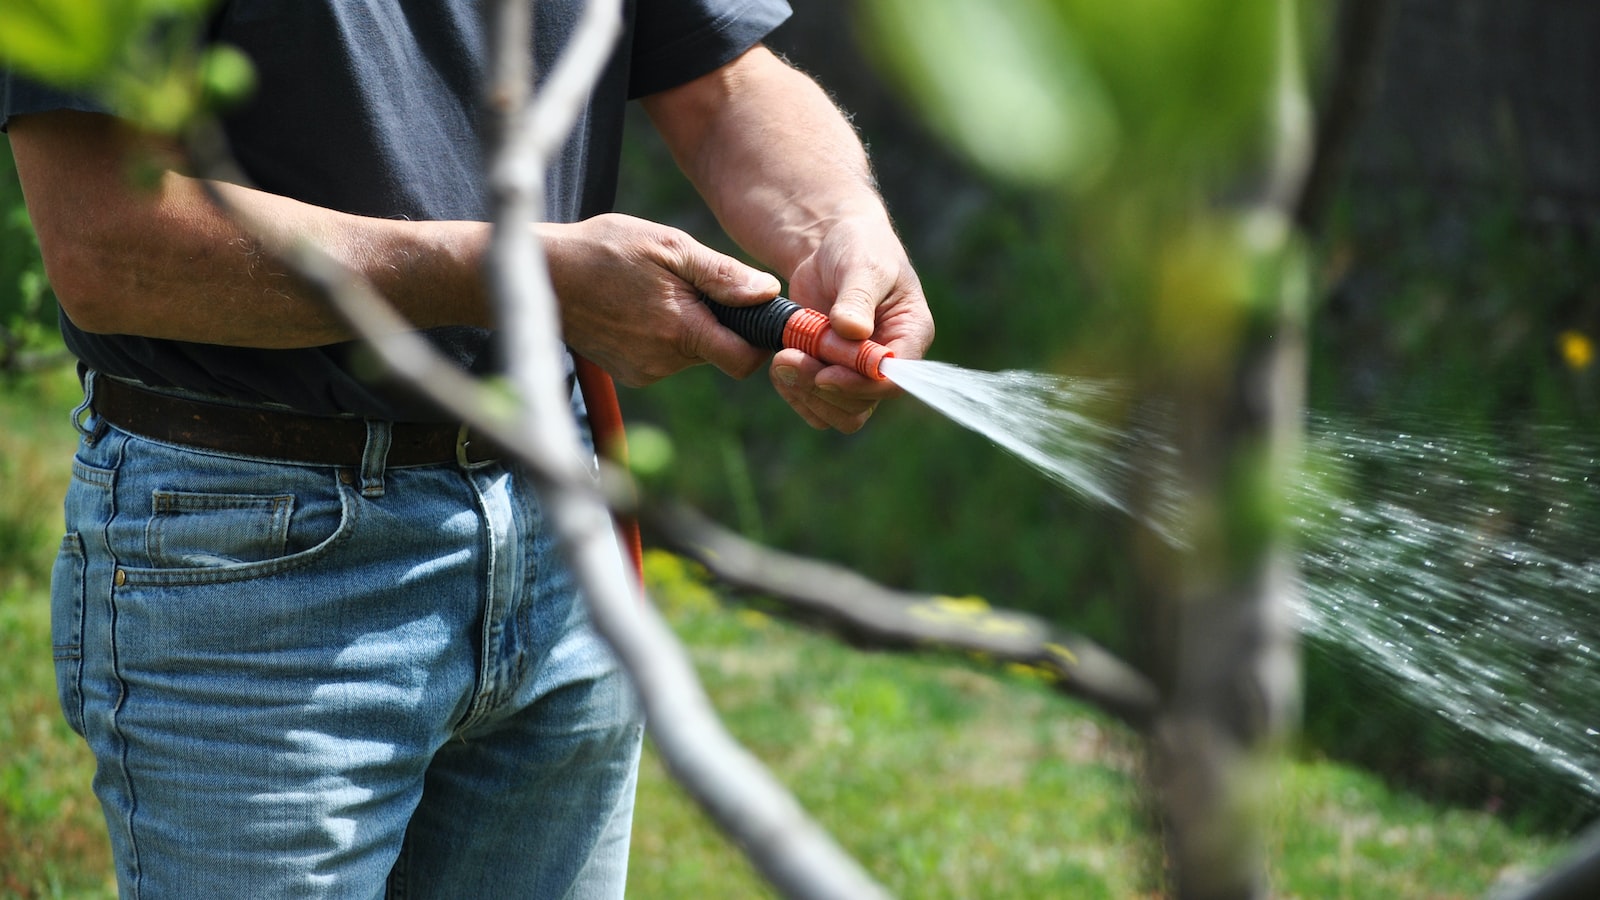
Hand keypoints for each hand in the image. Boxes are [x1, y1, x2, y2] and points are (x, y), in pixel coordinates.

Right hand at [542, 213, 780, 385]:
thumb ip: (721, 274)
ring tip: (657, 291)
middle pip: (719, 352)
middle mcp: (664, 361)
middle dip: (718, 322)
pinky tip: (639, 307)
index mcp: (680, 330)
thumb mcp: (668, 246)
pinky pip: (667, 357)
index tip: (757, 315)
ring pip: (692, 353)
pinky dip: (665, 335)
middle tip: (691, 284)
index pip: (743, 360)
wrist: (542, 274)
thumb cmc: (605, 250)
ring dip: (689, 326)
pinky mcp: (630, 373)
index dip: (758, 340)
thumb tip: (767, 292)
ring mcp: (644, 370)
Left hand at [774, 214, 934, 431]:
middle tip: (787, 358)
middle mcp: (887, 362)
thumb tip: (852, 331)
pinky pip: (815, 405)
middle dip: (824, 388)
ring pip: (839, 412)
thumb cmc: (856, 246)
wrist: (829, 244)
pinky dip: (794, 392)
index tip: (824, 374)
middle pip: (863, 403)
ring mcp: (858, 372)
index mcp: (910, 335)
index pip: (894, 380)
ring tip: (780, 360)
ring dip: (806, 395)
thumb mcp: (861, 265)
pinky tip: (778, 365)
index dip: (860, 385)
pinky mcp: (830, 373)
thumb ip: (857, 298)